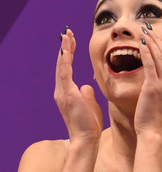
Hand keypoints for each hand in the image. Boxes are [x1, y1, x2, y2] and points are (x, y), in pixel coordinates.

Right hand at [54, 28, 102, 144]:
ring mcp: (63, 92)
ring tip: (67, 35)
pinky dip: (65, 61)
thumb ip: (86, 94)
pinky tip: (66, 49)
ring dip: (65, 50)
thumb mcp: (89, 104)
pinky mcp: (68, 95)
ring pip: (62, 66)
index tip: (72, 41)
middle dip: (66, 48)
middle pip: (62, 64)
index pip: (66, 68)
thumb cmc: (88, 123)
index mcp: (67, 91)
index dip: (68, 54)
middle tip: (69, 33)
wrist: (86, 138)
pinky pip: (65, 74)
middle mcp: (62, 90)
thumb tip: (86, 86)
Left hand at [134, 25, 161, 135]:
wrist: (154, 132)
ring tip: (145, 32)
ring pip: (159, 57)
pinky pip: (149, 65)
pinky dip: (146, 53)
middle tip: (150, 29)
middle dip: (158, 39)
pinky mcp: (154, 87)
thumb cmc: (159, 116)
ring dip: (151, 42)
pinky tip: (141, 44)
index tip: (158, 36)